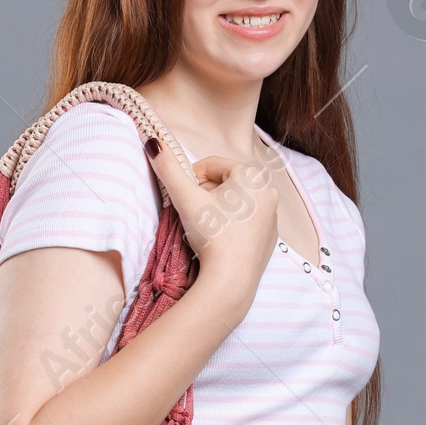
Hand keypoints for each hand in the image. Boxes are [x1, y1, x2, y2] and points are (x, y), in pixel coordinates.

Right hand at [144, 134, 278, 313]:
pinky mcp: (270, 238)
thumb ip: (169, 169)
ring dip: (217, 208)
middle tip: (191, 210)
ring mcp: (272, 216)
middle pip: (226, 182)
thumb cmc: (212, 236)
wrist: (231, 281)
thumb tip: (153, 143)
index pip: (213, 164)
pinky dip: (232, 225)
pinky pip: (247, 222)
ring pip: (237, 202)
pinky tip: (219, 239)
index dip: (192, 176)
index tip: (182, 192)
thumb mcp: (186, 198)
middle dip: (206, 192)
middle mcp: (268, 191)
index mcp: (252, 175)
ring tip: (204, 225)